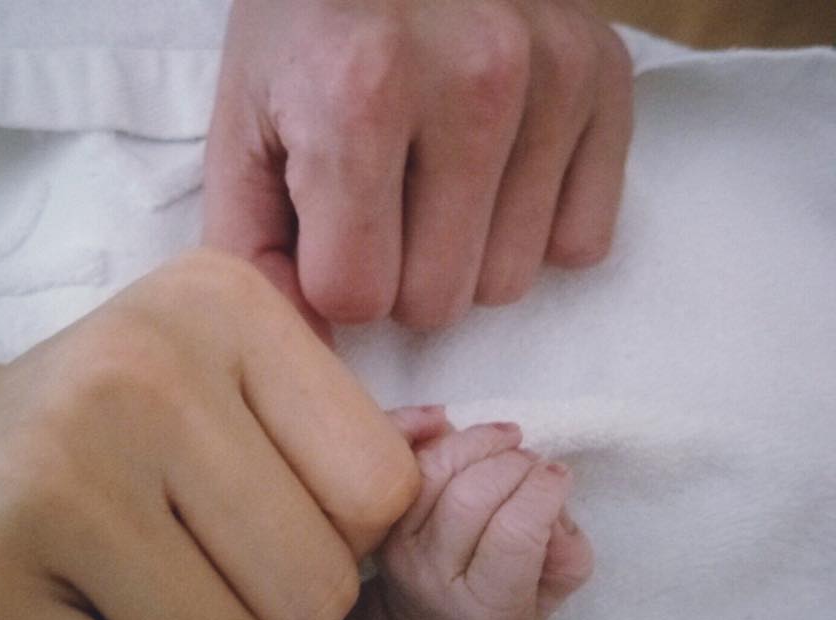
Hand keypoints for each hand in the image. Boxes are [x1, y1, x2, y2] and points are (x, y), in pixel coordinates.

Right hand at [0, 249, 418, 619]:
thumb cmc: (111, 423)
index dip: (344, 533)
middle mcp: (138, 373)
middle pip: (319, 590)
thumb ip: (336, 419)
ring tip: (136, 588)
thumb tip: (462, 449)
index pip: (383, 490)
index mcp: (222, 305)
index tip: (274, 512)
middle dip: (274, 606)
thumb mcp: (228, 372)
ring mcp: (49, 478)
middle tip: (197, 560)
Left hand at [203, 0, 632, 331]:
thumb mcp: (244, 125)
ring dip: (464, 254)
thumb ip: (253, 250)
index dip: (335, 275)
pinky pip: (583, 241)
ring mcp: (554, 80)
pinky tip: (499, 169)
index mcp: (359, 96)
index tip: (330, 229)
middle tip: (384, 203)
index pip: (358, 295)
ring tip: (437, 176)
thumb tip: (306, 353)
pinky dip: (534, 225)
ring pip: (508, 282)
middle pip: (438, 301)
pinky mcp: (607, 81)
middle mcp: (475, 84)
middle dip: (399, 274)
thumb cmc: (306, 24)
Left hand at [271, 413, 591, 619]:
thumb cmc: (498, 612)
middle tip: (534, 460)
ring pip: (434, 470)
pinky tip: (449, 421)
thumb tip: (552, 493)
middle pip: (470, 496)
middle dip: (513, 464)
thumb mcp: (548, 599)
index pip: (514, 535)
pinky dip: (425, 430)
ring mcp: (399, 543)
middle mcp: (433, 574)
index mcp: (485, 606)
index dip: (542, 494)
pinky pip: (400, 458)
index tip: (559, 475)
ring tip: (507, 438)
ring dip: (476, 440)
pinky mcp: (381, 515)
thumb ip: (567, 554)